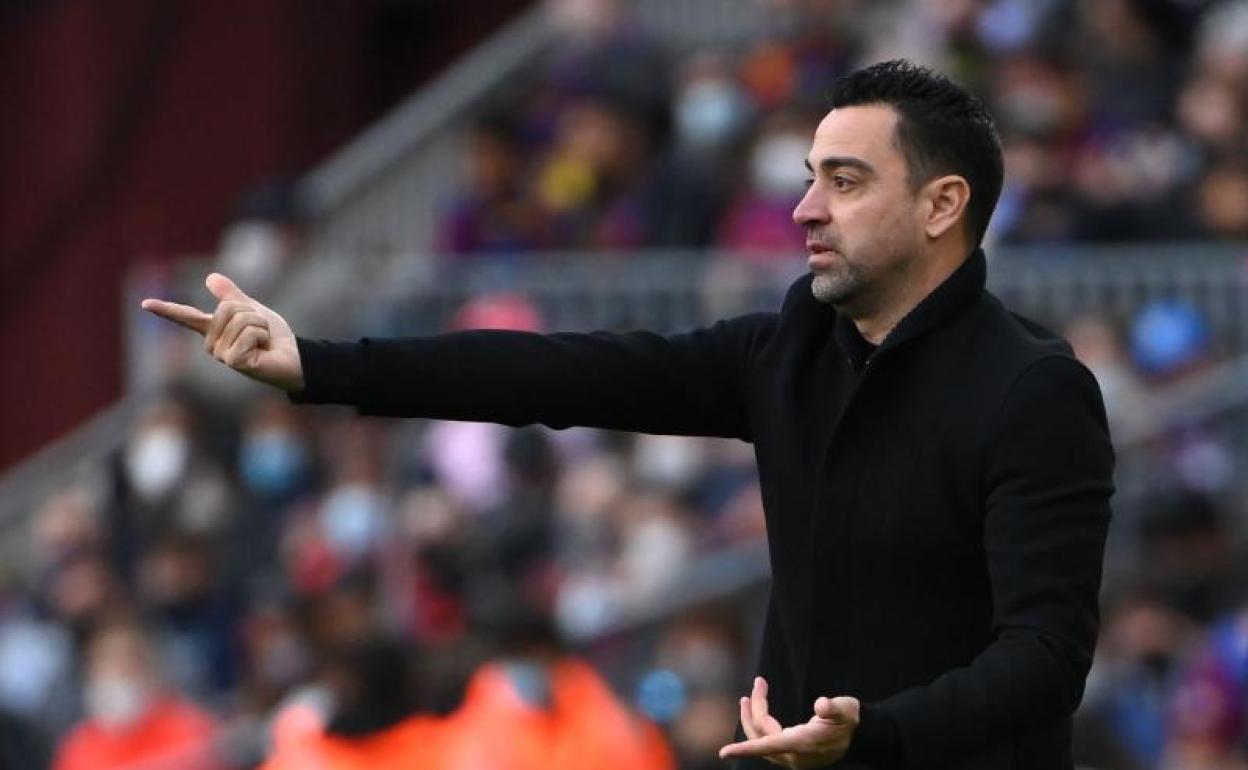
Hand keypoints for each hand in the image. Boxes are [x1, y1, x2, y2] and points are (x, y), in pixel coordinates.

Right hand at [141, 273, 304, 392]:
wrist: (294, 357)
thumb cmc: (273, 338)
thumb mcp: (252, 309)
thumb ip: (231, 295)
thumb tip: (210, 277)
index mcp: (213, 330)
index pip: (186, 316)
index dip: (166, 309)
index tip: (145, 304)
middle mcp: (212, 344)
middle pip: (227, 307)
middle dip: (251, 312)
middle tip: (260, 330)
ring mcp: (222, 355)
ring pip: (240, 319)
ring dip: (260, 325)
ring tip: (263, 341)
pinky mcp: (234, 362)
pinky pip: (248, 332)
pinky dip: (262, 335)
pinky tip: (264, 349)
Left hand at [719, 677, 859, 767]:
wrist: (860, 736)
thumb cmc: (850, 720)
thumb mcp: (845, 709)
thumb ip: (833, 708)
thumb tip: (821, 705)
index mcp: (802, 744)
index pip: (766, 746)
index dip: (744, 749)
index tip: (723, 752)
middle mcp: (794, 754)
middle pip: (761, 735)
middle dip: (754, 709)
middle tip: (759, 682)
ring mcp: (792, 757)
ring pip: (762, 740)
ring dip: (753, 718)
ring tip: (748, 697)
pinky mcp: (793, 754)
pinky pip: (768, 742)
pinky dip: (760, 726)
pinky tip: (760, 711)